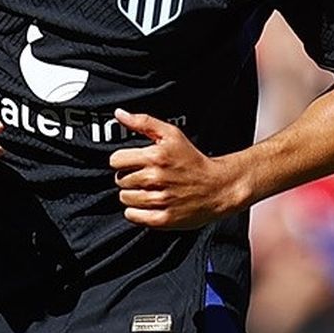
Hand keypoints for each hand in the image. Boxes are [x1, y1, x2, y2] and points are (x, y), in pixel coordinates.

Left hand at [109, 110, 247, 228]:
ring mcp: (159, 200)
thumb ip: (143, 122)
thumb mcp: (172, 135)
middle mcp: (156, 178)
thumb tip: (119, 114)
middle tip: (146, 177)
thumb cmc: (194, 161)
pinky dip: (137, 211)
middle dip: (130, 177)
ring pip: (124, 198)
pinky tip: (149, 204)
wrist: (218, 187)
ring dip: (133, 195)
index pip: (116, 160)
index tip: (134, 162)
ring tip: (149, 190)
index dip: (123, 161)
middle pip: (119, 180)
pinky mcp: (163, 219)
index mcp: (155, 156)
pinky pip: (132, 216)